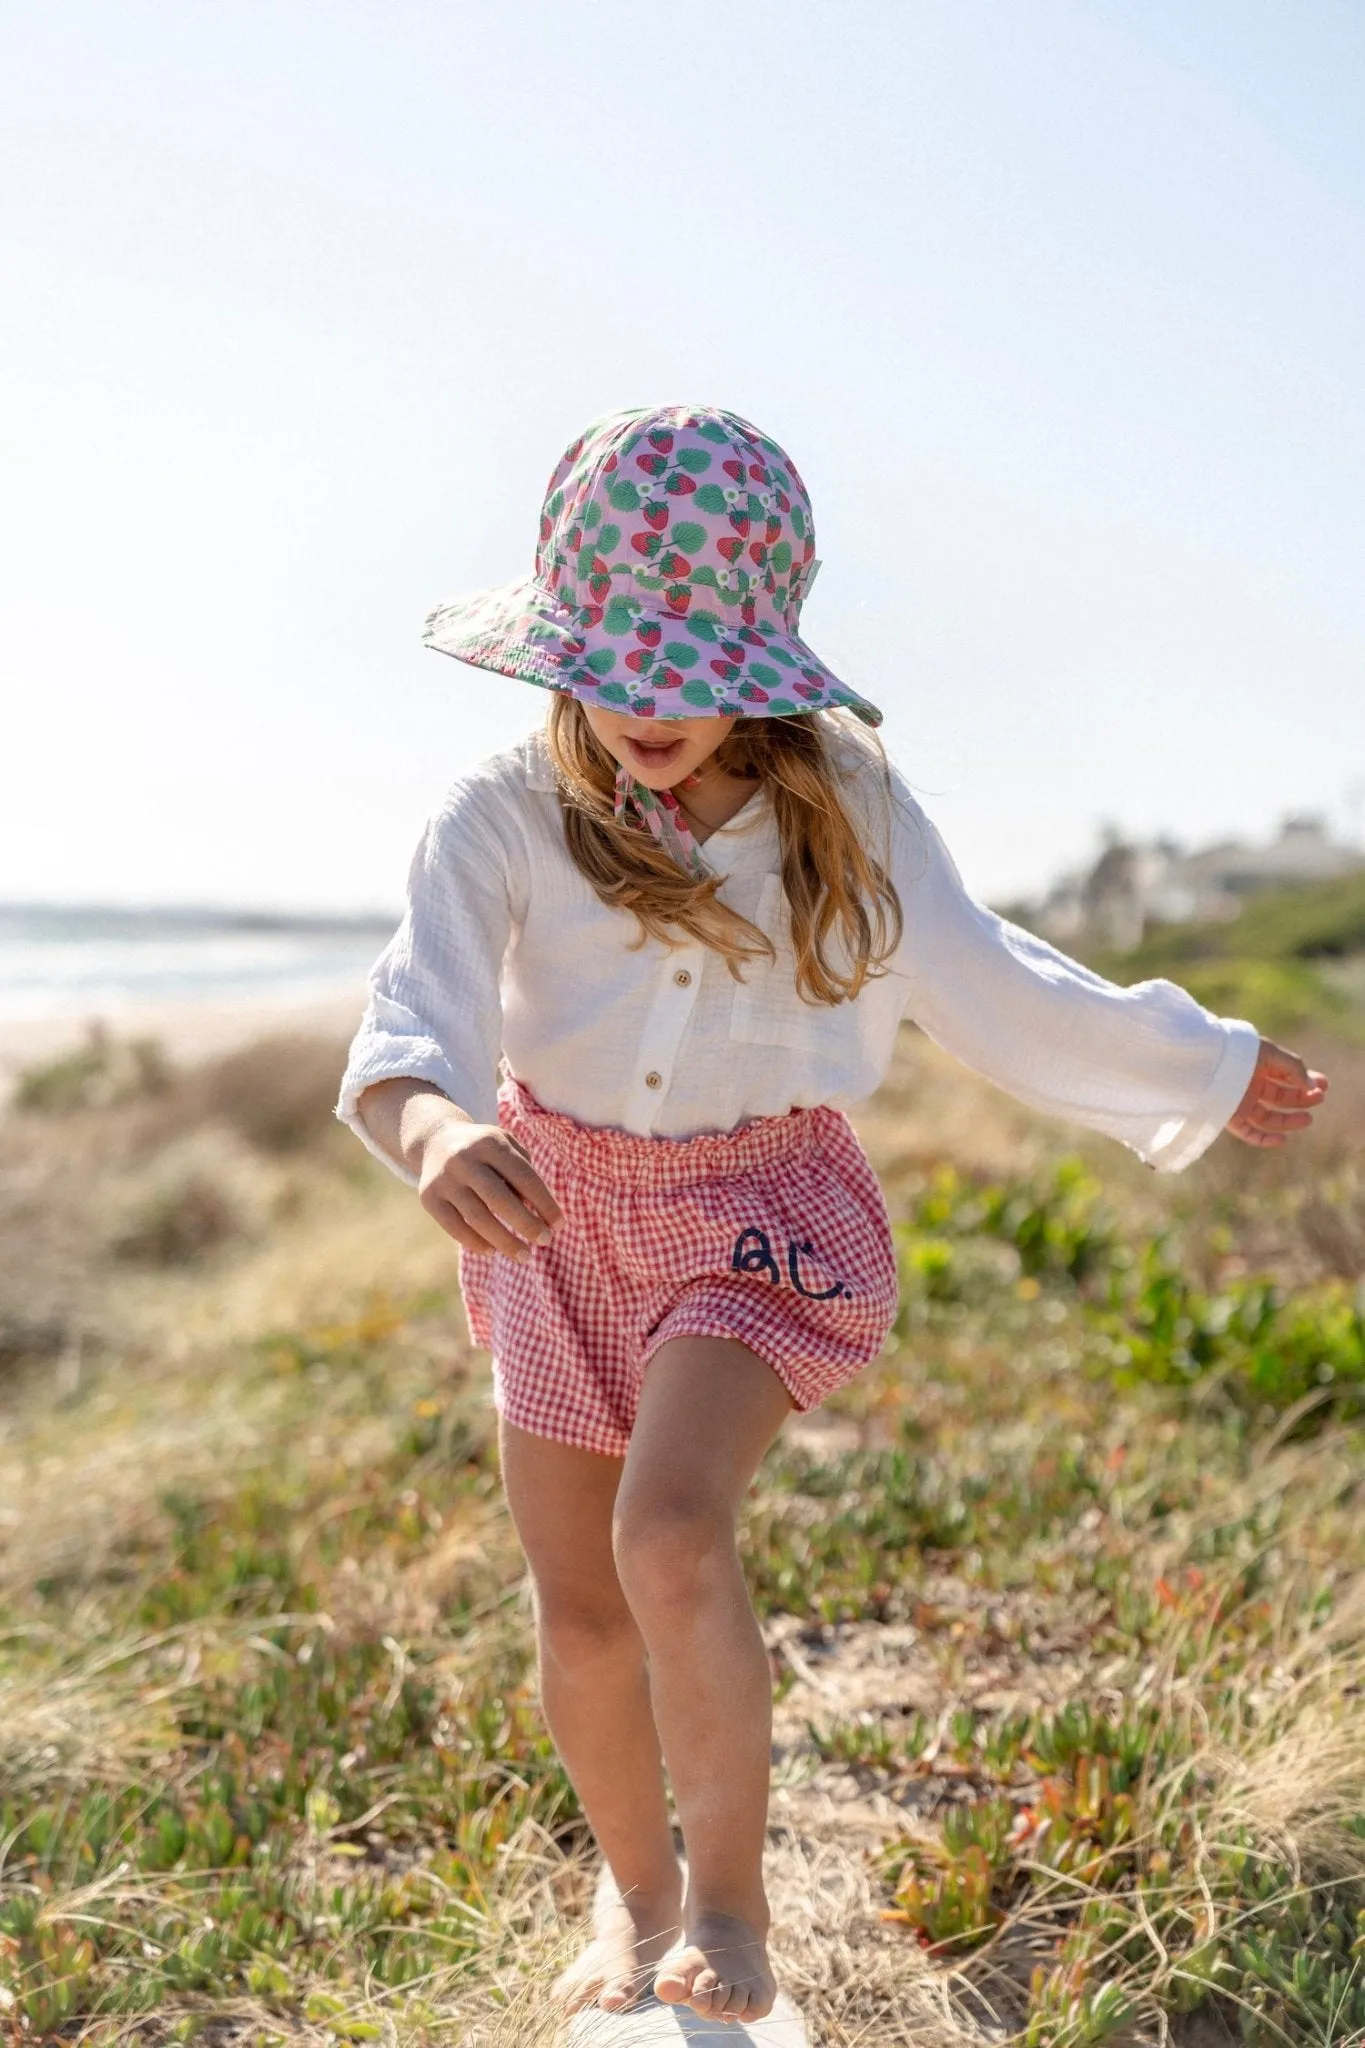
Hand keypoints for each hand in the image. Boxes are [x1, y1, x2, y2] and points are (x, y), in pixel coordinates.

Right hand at [417, 1120, 563, 1258]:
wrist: (436, 1141)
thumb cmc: (485, 1150)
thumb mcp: (506, 1147)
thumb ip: (524, 1174)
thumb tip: (541, 1215)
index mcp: (490, 1143)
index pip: (524, 1178)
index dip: (545, 1204)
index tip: (559, 1225)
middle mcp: (464, 1159)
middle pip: (500, 1200)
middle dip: (527, 1224)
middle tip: (545, 1241)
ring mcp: (444, 1179)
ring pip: (477, 1218)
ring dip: (504, 1241)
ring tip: (524, 1255)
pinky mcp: (429, 1198)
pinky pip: (455, 1227)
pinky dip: (476, 1243)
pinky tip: (493, 1251)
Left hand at [1227, 1039, 1327, 1148]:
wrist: (1205, 1061)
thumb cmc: (1238, 1051)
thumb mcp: (1269, 1053)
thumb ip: (1292, 1067)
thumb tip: (1311, 1085)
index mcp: (1258, 1066)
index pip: (1286, 1077)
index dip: (1305, 1081)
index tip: (1324, 1085)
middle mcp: (1249, 1085)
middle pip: (1280, 1097)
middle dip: (1301, 1098)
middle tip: (1320, 1098)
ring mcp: (1240, 1102)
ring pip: (1268, 1116)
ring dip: (1289, 1120)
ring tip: (1308, 1119)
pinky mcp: (1230, 1117)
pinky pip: (1248, 1133)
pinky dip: (1264, 1139)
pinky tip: (1284, 1139)